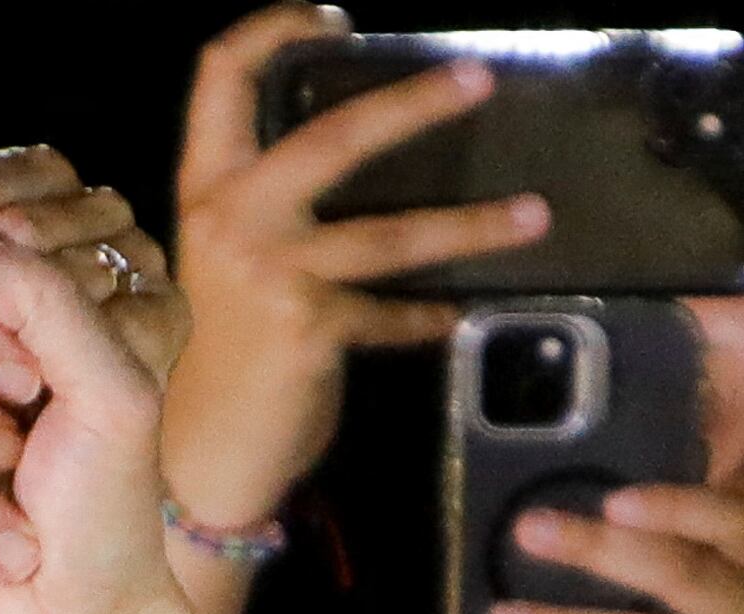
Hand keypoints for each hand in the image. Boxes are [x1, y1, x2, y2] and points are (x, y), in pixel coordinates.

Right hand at [161, 7, 548, 536]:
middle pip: (334, 135)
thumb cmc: (230, 339)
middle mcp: (234, 215)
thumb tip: (368, 143)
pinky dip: (429, 317)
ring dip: (472, 225)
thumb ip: (273, 198)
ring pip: (391, 233)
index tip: (335, 17)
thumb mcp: (231, 251)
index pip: (220, 73)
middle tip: (479, 78)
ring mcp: (272, 272)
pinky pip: (393, 315)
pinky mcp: (310, 329)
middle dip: (413, 102)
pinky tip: (459, 315)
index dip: (273, 29)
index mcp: (207, 182)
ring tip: (536, 216)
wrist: (207, 440)